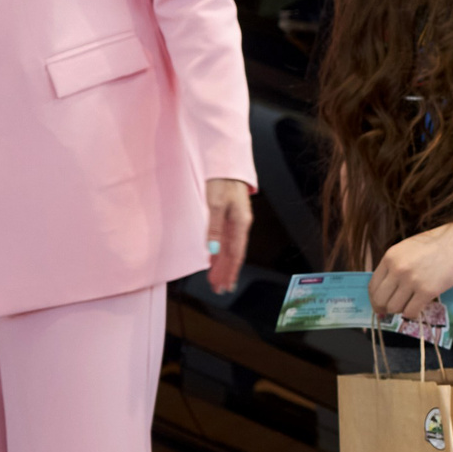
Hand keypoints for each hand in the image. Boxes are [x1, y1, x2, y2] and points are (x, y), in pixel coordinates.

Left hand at [204, 178, 252, 294]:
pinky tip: (215, 258)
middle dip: (226, 272)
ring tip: (217, 279)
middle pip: (234, 254)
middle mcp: (240, 224)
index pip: (236, 254)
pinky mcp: (229, 216)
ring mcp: (235, 221)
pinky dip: (220, 252)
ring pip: (229, 248)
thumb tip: (212, 250)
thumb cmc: (223, 180)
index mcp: (241, 223)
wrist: (226, 163)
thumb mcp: (216, 203)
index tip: (224, 286)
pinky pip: (226, 239)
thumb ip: (214, 227)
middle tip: (220, 289)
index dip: (230, 271)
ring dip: (223, 264)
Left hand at [369, 212, 452, 320]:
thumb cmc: (438, 242)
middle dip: (384, 308)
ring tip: (410, 304)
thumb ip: (395, 265)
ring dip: (401, 310)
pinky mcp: (427, 291)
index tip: (379, 305)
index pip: (373, 285)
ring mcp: (412, 281)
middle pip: (381, 299)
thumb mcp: (408, 248)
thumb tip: (387, 286)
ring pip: (395, 307)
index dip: (374, 299)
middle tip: (391, 311)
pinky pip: (411, 311)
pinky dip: (413, 313)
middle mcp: (397, 269)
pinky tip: (419, 307)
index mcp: (390, 257)